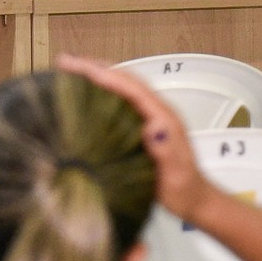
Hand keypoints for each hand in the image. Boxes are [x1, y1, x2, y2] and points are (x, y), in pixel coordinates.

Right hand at [57, 54, 215, 224]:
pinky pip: (120, 100)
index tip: (82, 68)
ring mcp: (150, 116)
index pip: (133, 89)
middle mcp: (157, 111)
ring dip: (97, 75)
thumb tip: (154, 127)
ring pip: (122, 87)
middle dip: (95, 68)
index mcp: (164, 118)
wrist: (194, 198)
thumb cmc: (184, 190)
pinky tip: (86, 93)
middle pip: (125, 80)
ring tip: (70, 69)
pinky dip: (101, 90)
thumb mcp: (176, 174)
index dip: (107, 76)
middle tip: (66, 62)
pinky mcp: (142, 124)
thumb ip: (167, 151)